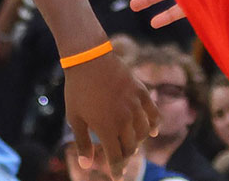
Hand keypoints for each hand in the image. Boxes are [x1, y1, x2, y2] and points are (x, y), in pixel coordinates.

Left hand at [64, 52, 159, 178]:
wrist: (88, 59)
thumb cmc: (77, 89)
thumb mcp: (74, 117)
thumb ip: (83, 142)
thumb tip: (86, 165)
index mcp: (107, 128)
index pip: (116, 157)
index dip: (117, 170)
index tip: (116, 177)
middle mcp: (124, 120)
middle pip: (131, 146)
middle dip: (125, 155)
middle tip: (120, 157)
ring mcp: (135, 106)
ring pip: (144, 132)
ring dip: (139, 142)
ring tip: (131, 144)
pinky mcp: (141, 93)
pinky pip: (153, 113)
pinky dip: (154, 124)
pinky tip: (152, 131)